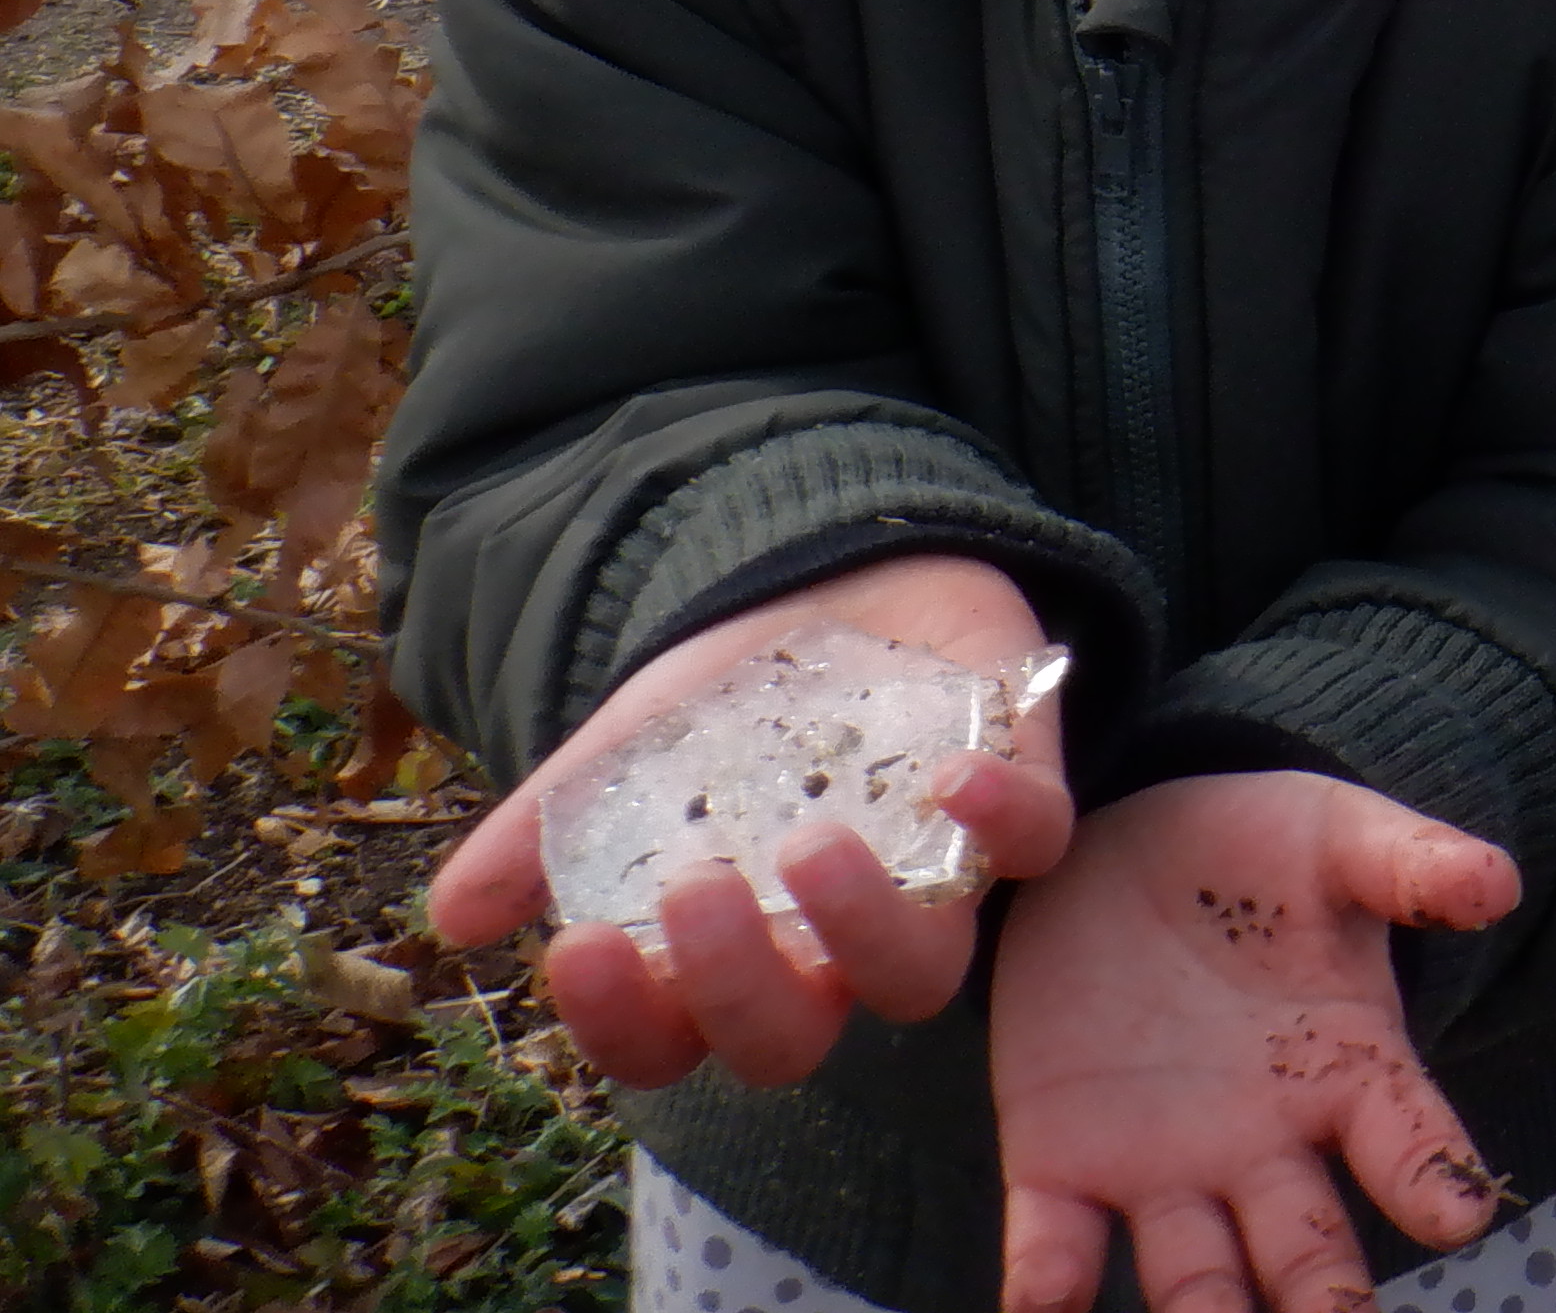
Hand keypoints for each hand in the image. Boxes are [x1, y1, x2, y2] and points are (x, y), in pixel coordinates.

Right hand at [426, 553, 1070, 1093]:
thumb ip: (546, 829)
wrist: (843, 578)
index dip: (624, 1024)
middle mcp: (834, 946)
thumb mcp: (627, 750)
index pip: (672, 1043)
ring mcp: (935, 882)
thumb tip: (453, 915)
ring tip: (808, 846)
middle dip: (738, 985)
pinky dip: (1002, 820)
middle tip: (694, 891)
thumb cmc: (732, 698)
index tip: (577, 948)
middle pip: (794, 1039)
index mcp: (734, 953)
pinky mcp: (1022, 800)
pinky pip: (1036, 843)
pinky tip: (948, 776)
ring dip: (865, 926)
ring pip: (921, 974)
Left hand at [995, 771, 1522, 1312]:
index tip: (1461, 1213)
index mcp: (1346, 1073)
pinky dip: (1051, 1284)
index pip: (1405, 1138)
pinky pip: (1056, 1242)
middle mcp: (1262, 1146)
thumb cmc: (1259, 851)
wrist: (1124, 849)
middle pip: (1302, 1248)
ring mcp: (1162, 1166)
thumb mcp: (1340, 840)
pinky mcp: (1061, 1162)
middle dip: (1323, 1301)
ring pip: (1191, 1274)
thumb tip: (1499, 883)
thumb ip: (1412, 864)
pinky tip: (1046, 1305)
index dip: (1433, 1176)